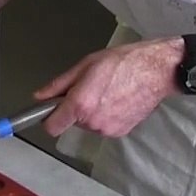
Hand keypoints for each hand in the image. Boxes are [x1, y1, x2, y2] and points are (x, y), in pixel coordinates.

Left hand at [33, 39, 182, 137]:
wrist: (155, 71)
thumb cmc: (124, 63)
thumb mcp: (85, 65)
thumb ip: (59, 84)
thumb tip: (41, 95)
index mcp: (81, 103)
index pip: (51, 127)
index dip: (48, 118)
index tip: (49, 111)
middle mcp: (93, 121)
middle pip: (71, 122)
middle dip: (75, 108)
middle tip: (89, 88)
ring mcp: (107, 129)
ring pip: (88, 125)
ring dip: (91, 112)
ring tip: (106, 92)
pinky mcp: (120, 132)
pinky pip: (103, 127)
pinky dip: (106, 116)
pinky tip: (116, 100)